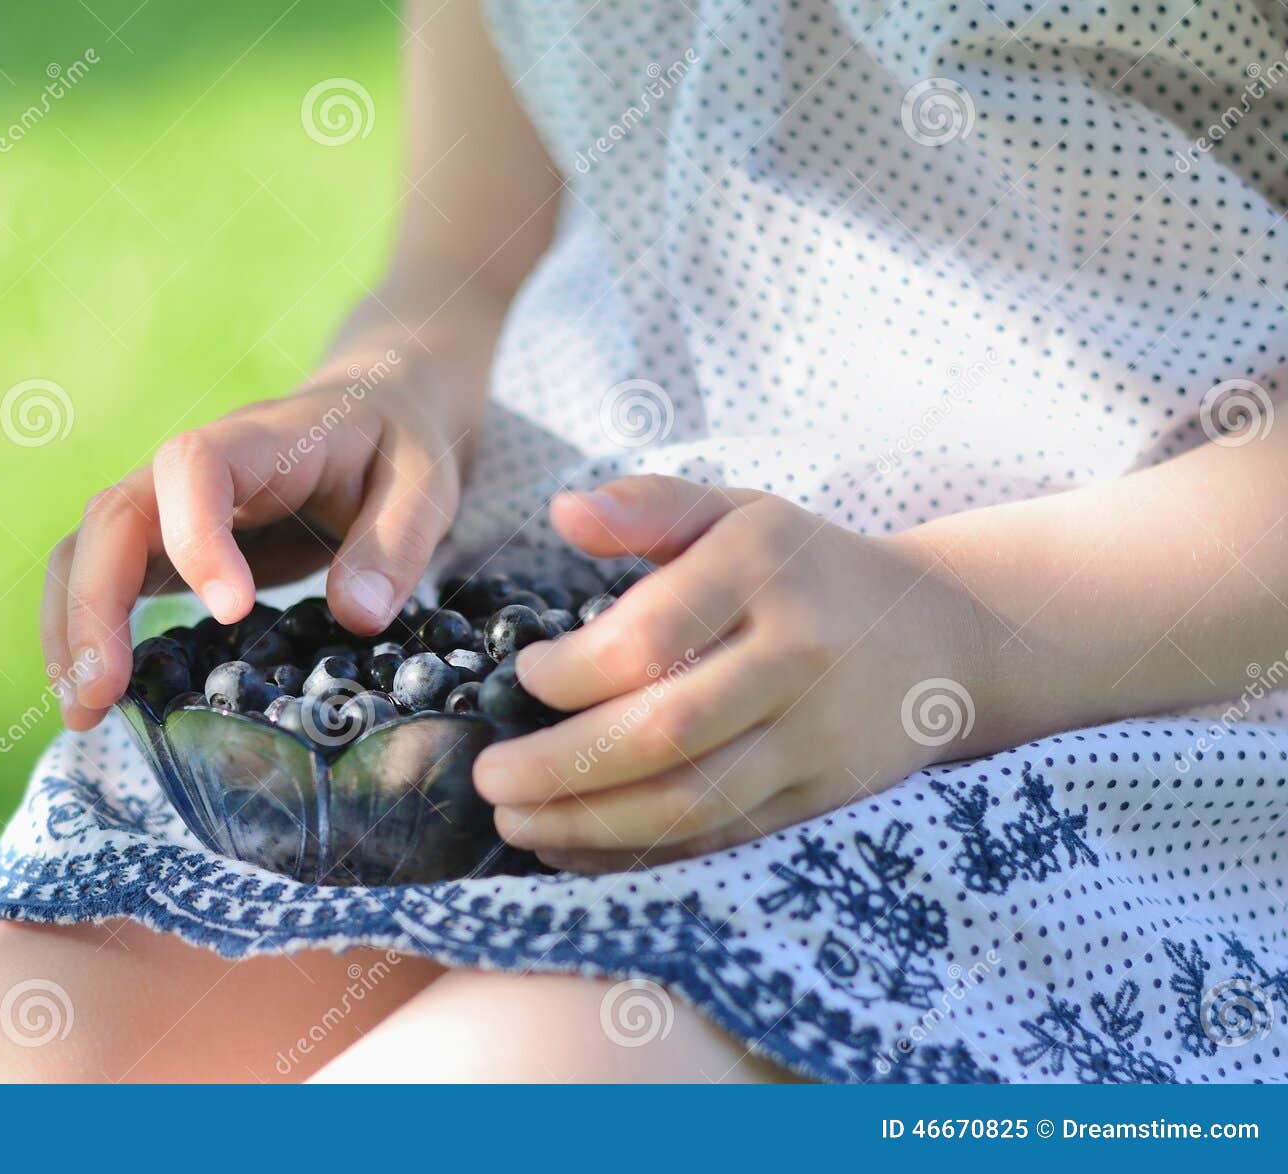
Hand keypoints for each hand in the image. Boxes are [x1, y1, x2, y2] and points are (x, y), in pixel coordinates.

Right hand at [42, 355, 466, 729]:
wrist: (375, 410)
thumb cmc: (398, 448)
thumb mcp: (426, 485)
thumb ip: (397, 543)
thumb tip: (357, 616)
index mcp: (264, 438)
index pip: (196, 463)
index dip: (197, 535)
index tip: (234, 610)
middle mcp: (196, 468)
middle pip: (114, 515)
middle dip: (96, 604)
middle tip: (102, 694)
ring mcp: (170, 505)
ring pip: (88, 548)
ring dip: (72, 628)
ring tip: (84, 713)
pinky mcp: (167, 545)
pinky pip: (105, 579)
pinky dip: (87, 634)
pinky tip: (99, 699)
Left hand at [471, 475, 989, 872]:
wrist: (936, 636)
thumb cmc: (804, 568)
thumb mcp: (736, 513)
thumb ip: (648, 505)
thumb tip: (561, 512)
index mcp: (764, 570)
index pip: (649, 637)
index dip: (570, 672)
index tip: (523, 678)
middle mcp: (796, 656)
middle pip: (664, 732)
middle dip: (562, 767)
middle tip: (489, 779)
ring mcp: (815, 736)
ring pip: (691, 801)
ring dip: (589, 824)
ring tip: (517, 823)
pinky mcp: (821, 797)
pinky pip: (721, 838)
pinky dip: (641, 853)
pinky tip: (577, 846)